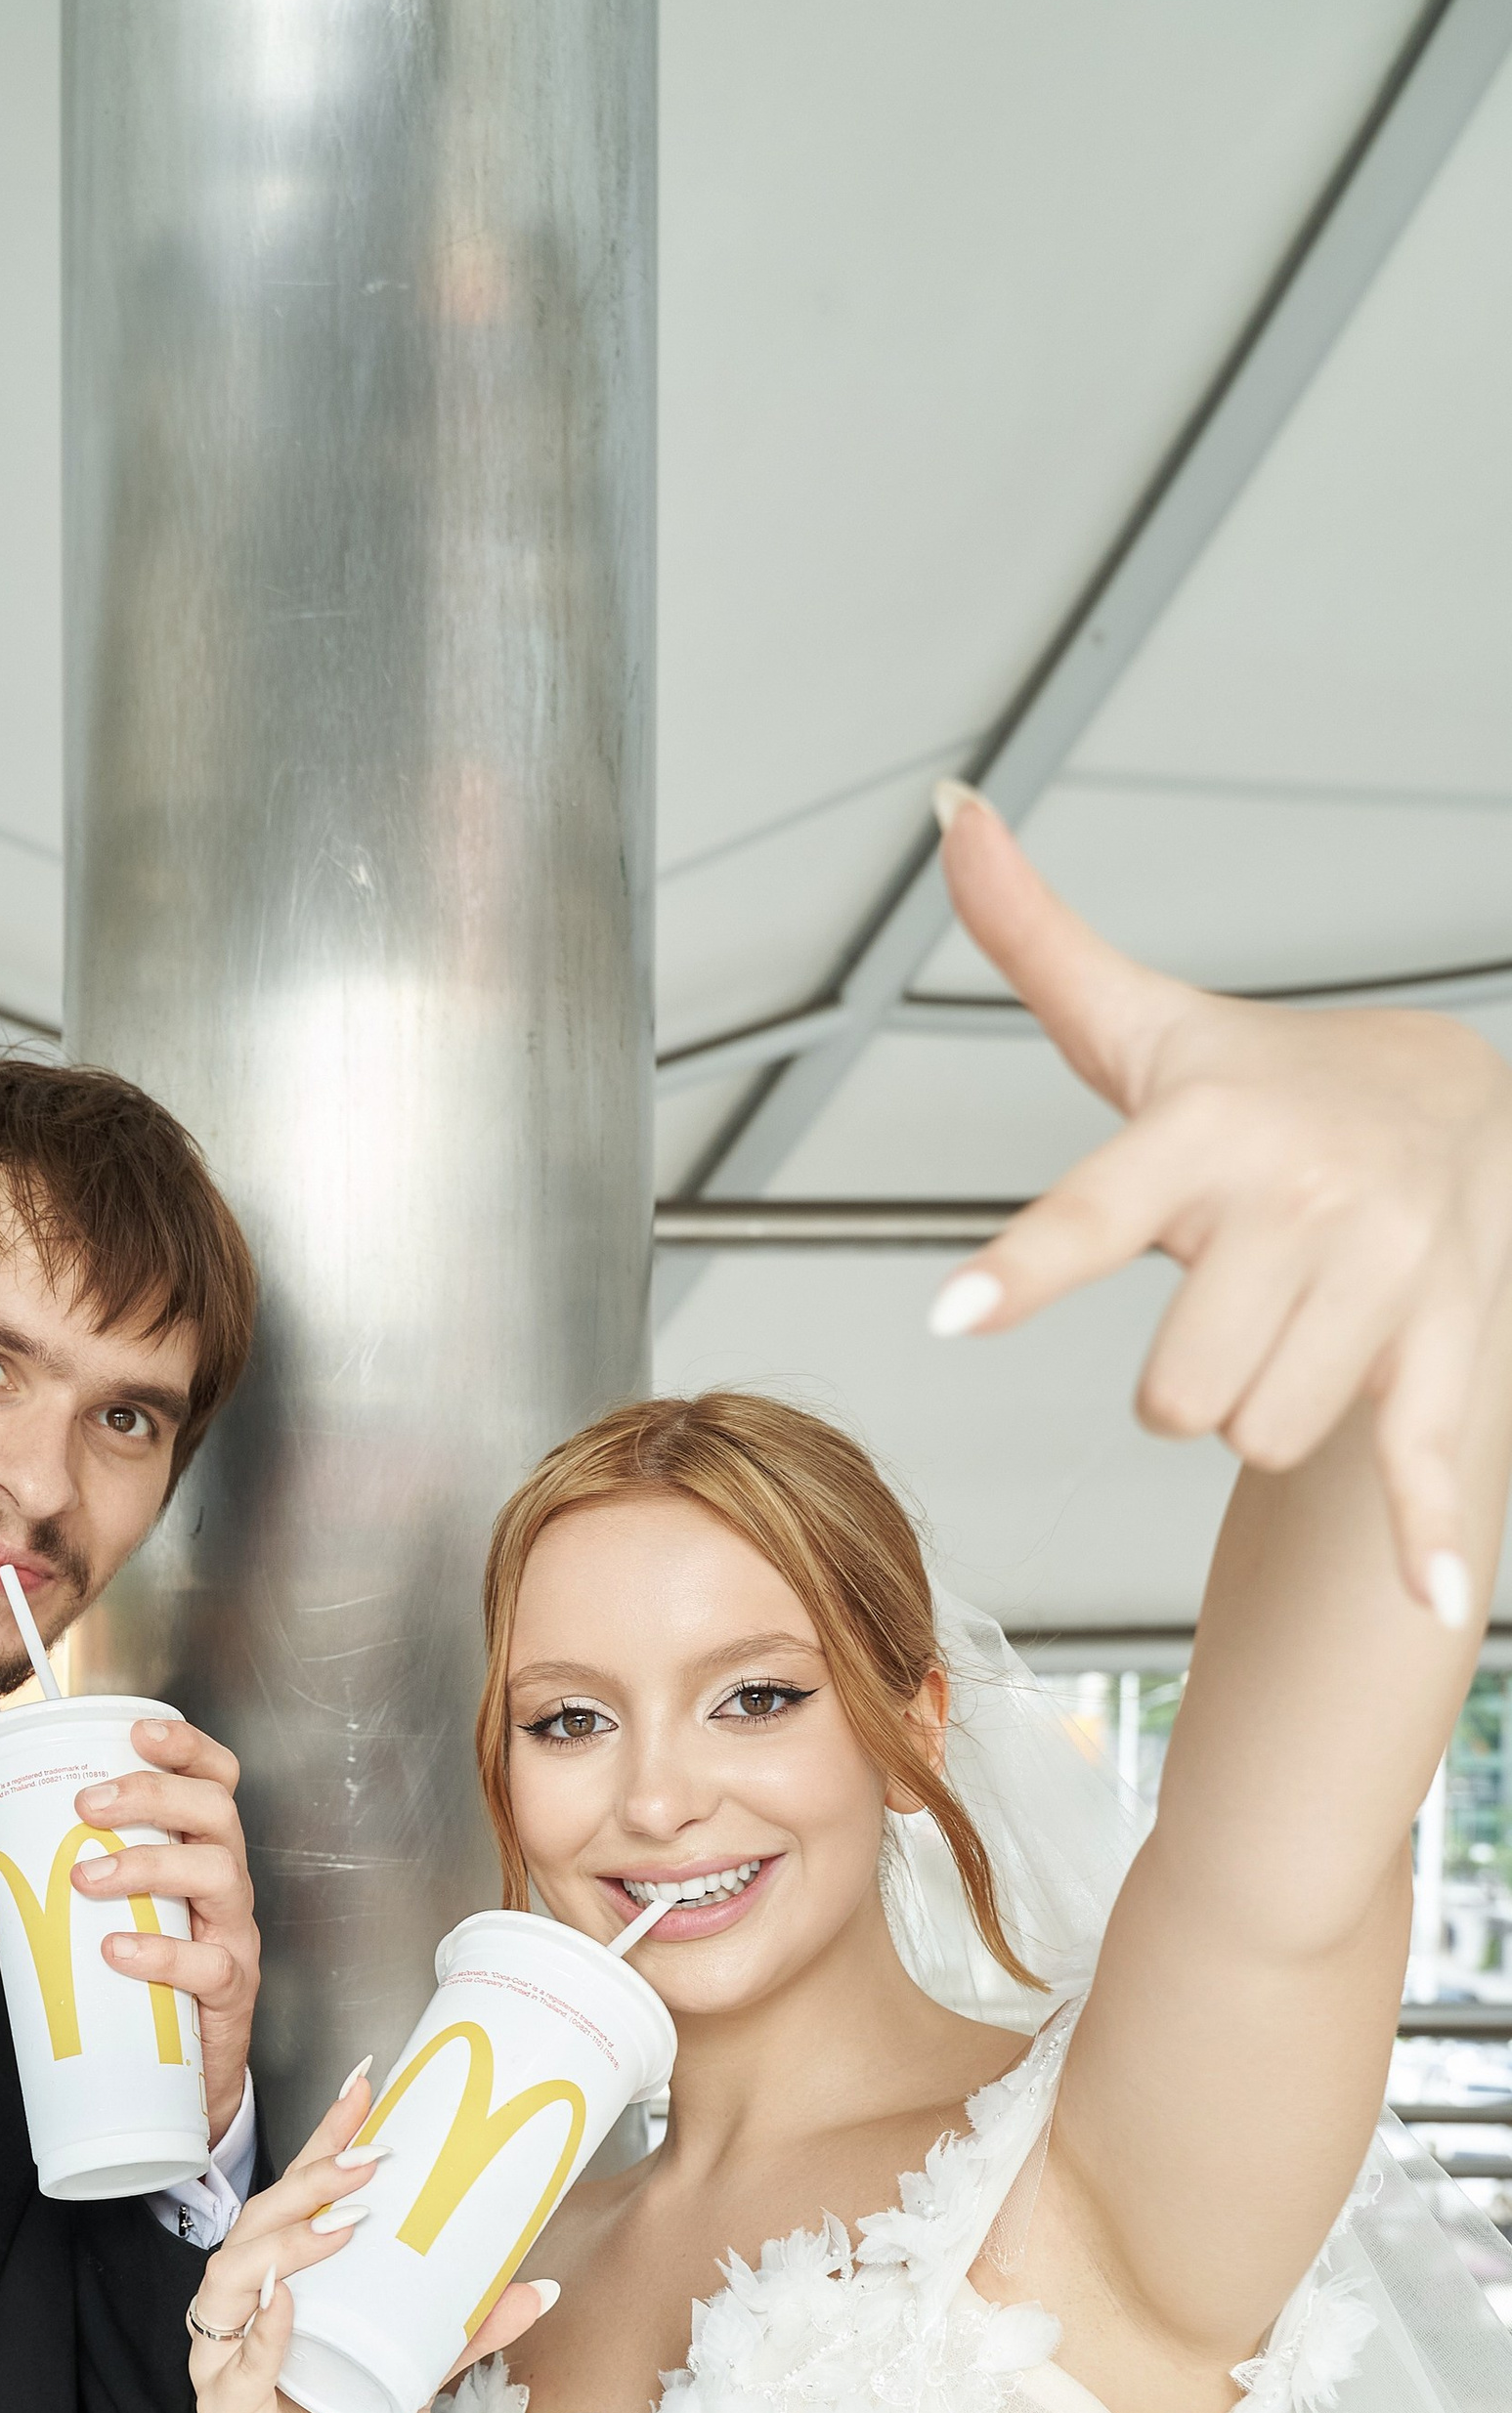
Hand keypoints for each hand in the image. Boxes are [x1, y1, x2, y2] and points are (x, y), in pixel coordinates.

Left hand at [0, 1712, 259, 2143]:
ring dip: (148, 1864)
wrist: (178, 2079)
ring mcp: (233, 1935)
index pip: (214, 1780)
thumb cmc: (139, 1980)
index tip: (137, 1732)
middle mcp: (223, 1883)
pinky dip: (162, 1951)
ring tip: (87, 1878)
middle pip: (216, 1812)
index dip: (187, 1746)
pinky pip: (210, 1963)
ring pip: (217, 1875)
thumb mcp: (80, 1918)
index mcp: (195, 1851)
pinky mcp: (230, 1991)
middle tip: (89, 1805)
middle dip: (154, 1795)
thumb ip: (25, 1879)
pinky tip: (118, 1950)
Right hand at [180, 2070, 550, 2412]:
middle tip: (371, 2162)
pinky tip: (285, 2303)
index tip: (366, 2086)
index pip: (300, 2193)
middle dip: (313, 2182)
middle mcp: (249, 2303)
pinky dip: (260, 2329)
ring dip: (285, 2241)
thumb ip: (470, 2330)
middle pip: (260, 2219)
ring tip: (341, 2225)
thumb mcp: (423, 2371)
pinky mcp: (222, 2405)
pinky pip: (231, 2359)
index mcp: (289, 2279)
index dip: (327, 2137)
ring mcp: (226, 2351)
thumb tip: (541, 2286)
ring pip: (233, 2276)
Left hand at [932, 784, 1511, 1620]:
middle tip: (1218, 1300)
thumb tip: (954, 815)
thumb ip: (1034, 939)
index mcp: (1209, 1129)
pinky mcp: (1445, 1343)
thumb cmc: (1264, 1083)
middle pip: (1175, 1392)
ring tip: (1287, 1319)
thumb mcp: (1142, 1019)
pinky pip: (1416, 1455)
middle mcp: (1305, 1199)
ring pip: (1255, 1431)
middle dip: (1181, 1377)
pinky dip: (1423, 1532)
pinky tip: (1425, 1597)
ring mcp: (1386, 1277)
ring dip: (1256, 1406)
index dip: (1026, 1267)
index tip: (956, 1315)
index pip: (1095, 1208)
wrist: (1458, 1097)